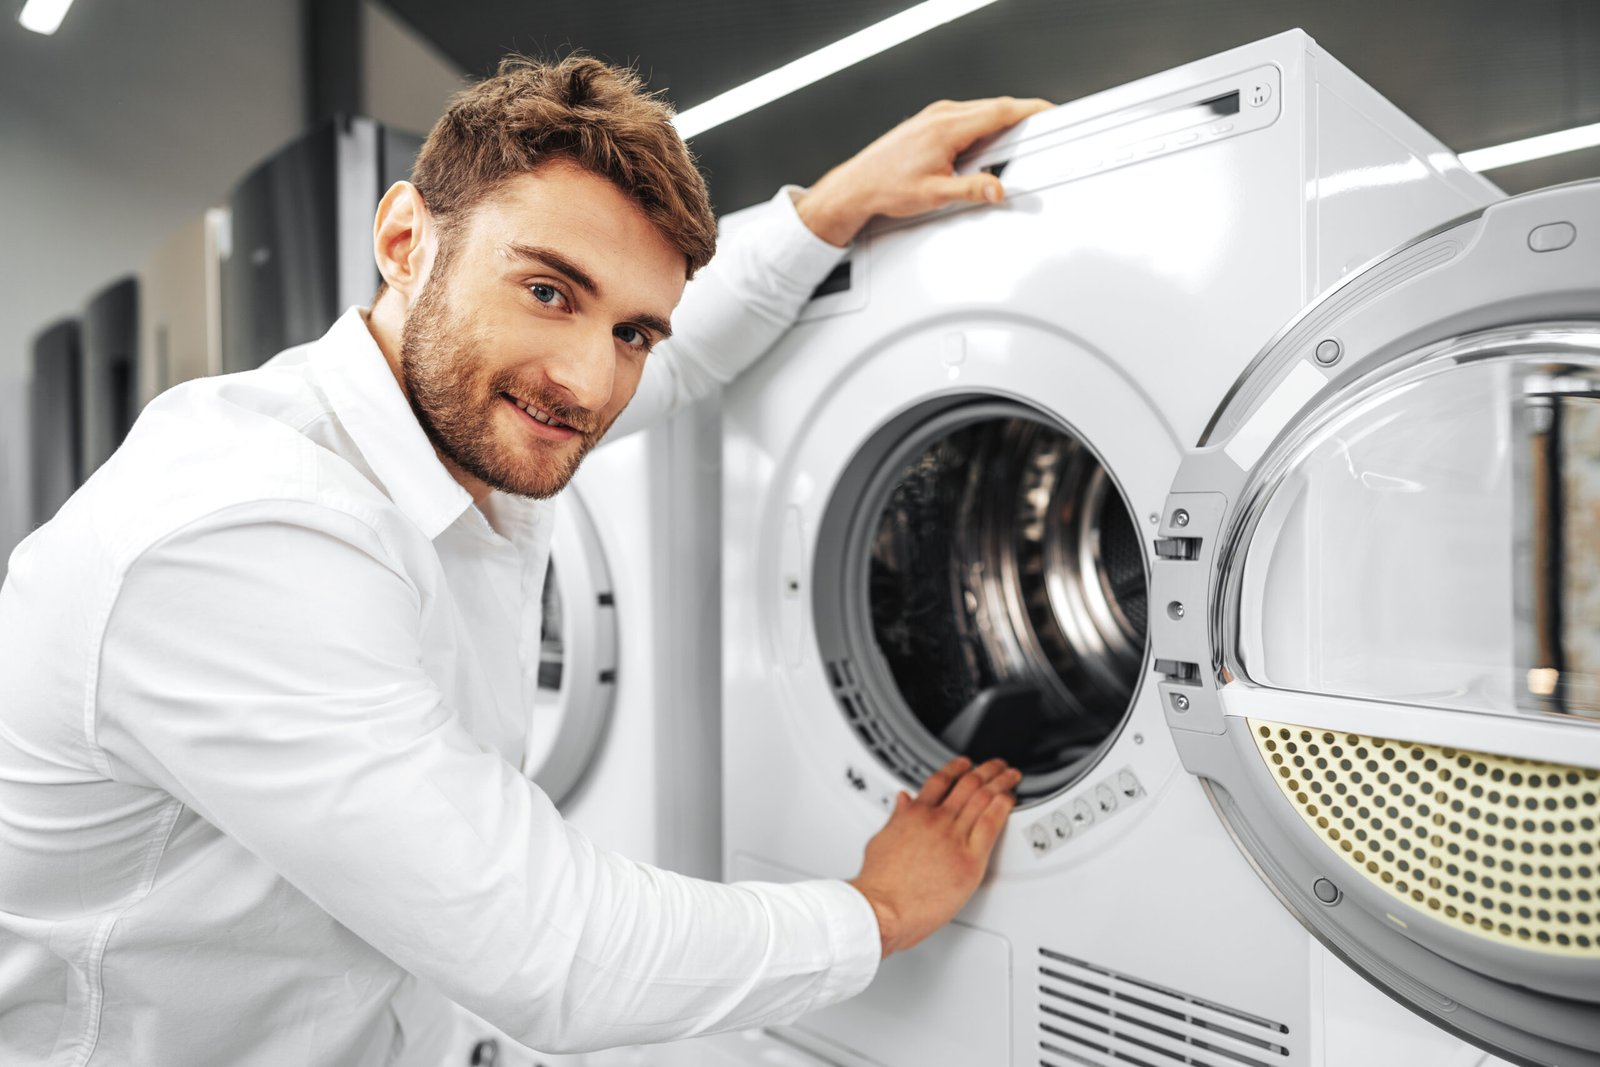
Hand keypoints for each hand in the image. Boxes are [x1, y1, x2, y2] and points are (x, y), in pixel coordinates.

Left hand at [795, 96, 1053, 246]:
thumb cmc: (888, 188)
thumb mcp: (935, 195)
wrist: (858, 186)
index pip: (1000, 111)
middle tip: (1043, 126)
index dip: (1030, 110)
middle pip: (994, 107)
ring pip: (980, 110)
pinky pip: (967, 116)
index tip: (1050, 111)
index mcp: (947, 128)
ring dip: (1001, 121)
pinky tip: (986, 143)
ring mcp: (934, 115)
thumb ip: (971, 191)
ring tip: (1018, 139)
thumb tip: (997, 190)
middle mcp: (941, 115)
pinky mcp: (929, 121)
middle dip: (1021, 115)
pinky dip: (983, 125)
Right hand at [848, 756, 1020, 957]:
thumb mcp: (882, 840)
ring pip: (982, 798)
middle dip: (986, 771)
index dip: (957, 768)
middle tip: (997, 766)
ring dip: (1000, 783)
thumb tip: (902, 800)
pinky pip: (991, 824)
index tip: (966, 764)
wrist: (883, 909)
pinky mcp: (969, 860)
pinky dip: (1003, 807)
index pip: (940, 780)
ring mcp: (953, 838)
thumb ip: (897, 818)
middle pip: (967, 784)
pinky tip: (1010, 799)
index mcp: (914, 814)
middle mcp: (936, 820)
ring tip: (1011, 777)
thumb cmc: (879, 885)